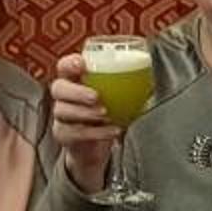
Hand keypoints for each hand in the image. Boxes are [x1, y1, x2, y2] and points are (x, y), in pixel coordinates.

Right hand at [46, 52, 121, 193]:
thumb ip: (130, 87)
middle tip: (96, 96)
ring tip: (105, 113)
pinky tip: (112, 130)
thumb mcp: (117, 98)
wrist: (96, 147)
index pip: (64, 66)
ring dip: (85, 112)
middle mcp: (63, 96)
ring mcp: (61, 117)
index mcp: (75, 80)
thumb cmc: (107, 114)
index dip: (70, 63)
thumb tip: (153, 82)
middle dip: (76, 91)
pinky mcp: (64, 135)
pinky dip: (96, 132)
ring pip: (63, 111)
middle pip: (58, 88)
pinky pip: (75, 133)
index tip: (82, 64)